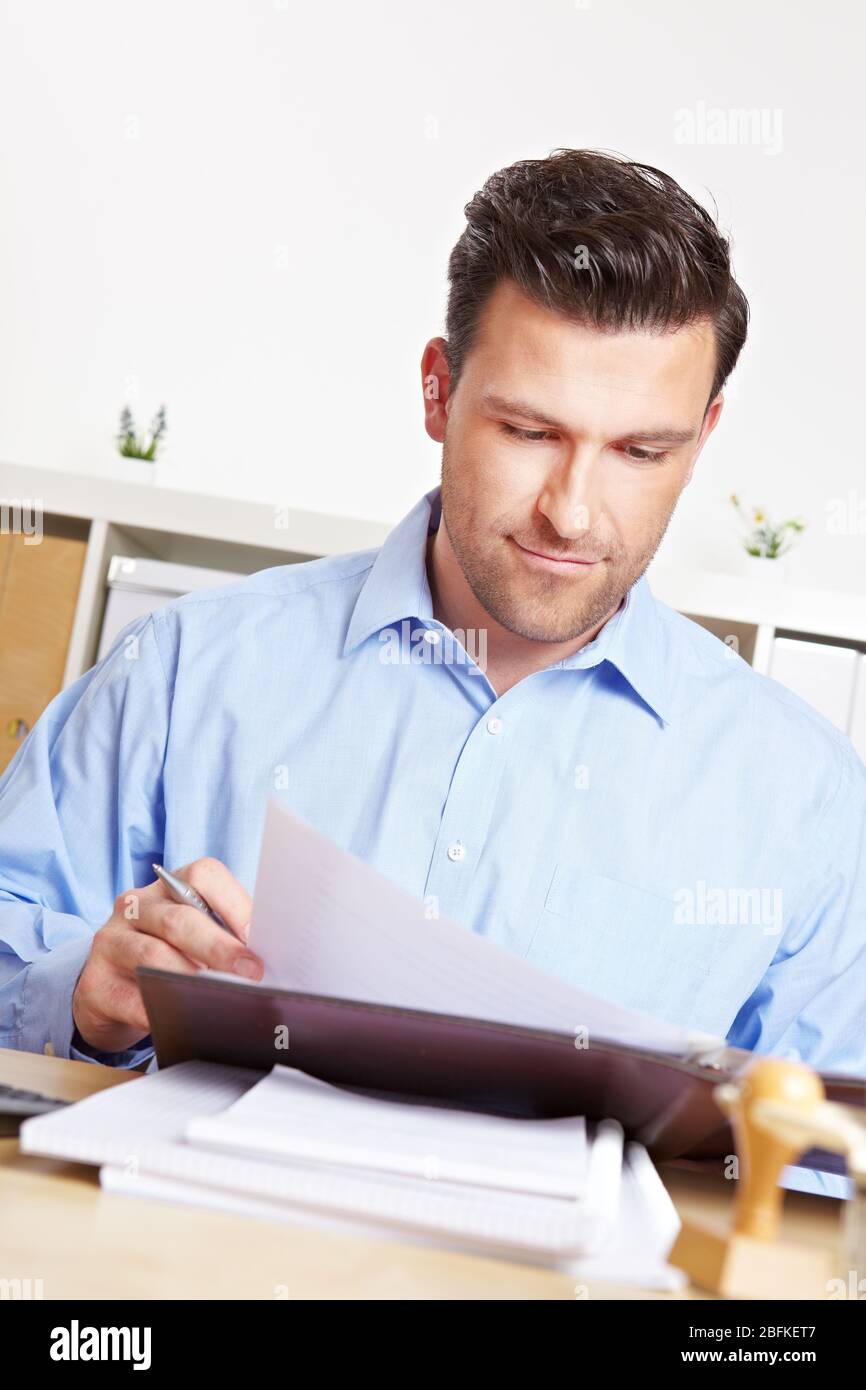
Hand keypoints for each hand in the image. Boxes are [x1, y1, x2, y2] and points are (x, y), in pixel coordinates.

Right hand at [72, 857, 262, 1053]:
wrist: (110, 991)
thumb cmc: (170, 956)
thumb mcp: (196, 937)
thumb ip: (227, 937)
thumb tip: (271, 959)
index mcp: (170, 886)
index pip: (203, 876)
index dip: (234, 904)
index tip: (258, 935)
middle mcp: (137, 905)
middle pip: (179, 919)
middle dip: (220, 947)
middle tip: (251, 973)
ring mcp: (110, 941)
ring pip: (153, 957)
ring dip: (191, 980)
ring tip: (220, 998)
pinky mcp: (95, 982)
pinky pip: (131, 999)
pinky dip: (160, 1010)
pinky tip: (182, 1019)